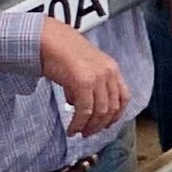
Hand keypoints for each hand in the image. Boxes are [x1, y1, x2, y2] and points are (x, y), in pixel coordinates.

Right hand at [35, 17, 130, 132]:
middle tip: (88, 133)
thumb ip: (86, 85)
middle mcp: (108, 72)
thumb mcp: (82, 68)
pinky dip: (79, 123)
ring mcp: (98, 77)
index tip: (106, 125)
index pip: (123, 97)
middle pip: (112, 108)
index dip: (116, 115)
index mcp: (111, 68)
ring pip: (100, 112)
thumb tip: (78, 105)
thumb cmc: (61, 52)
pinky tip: (72, 128)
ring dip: (89, 127)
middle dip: (100, 125)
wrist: (48, 39)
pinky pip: (85, 111)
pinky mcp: (84, 82)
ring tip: (78, 132)